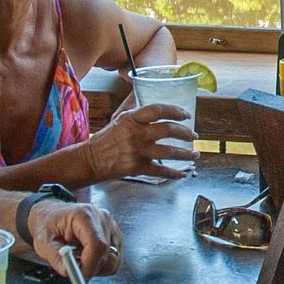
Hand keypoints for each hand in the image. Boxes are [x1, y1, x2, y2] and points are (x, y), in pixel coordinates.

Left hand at [26, 199, 123, 278]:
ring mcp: (110, 225)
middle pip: (107, 254)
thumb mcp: (42, 242)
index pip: (97, 245)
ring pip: (113, 259)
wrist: (51, 214)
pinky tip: (88, 257)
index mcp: (83, 216)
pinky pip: (115, 258)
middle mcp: (101, 218)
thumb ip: (55, 257)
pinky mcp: (114, 234)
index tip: (79, 277)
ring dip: (97, 267)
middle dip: (91, 268)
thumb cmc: (47, 224)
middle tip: (74, 271)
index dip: (90, 265)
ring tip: (80, 260)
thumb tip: (68, 272)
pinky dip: (102, 264)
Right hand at [82, 102, 197, 180]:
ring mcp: (137, 151)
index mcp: (131, 119)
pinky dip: (174, 173)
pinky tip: (183, 173)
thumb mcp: (120, 121)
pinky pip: (160, 171)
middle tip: (193, 135)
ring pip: (169, 151)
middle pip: (168, 130)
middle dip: (185, 133)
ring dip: (185, 153)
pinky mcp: (137, 167)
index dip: (175, 111)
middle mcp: (136, 133)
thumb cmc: (105, 140)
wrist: (89, 160)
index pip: (158, 110)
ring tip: (194, 153)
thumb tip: (159, 113)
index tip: (186, 114)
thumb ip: (138, 117)